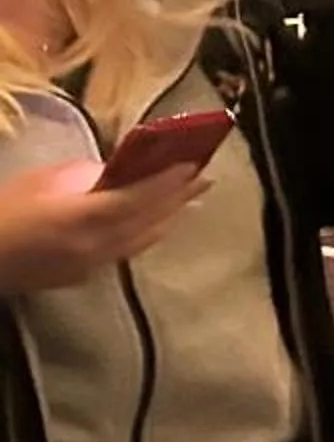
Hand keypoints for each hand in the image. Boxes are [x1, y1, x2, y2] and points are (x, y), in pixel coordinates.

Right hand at [0, 162, 207, 292]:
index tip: (195, 164)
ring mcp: (91, 265)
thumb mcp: (37, 183)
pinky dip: (147, 234)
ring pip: (142, 239)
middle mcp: (95, 246)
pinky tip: (156, 225)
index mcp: (81, 219)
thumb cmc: (1, 214)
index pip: (138, 198)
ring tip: (192, 198)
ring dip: (168, 217)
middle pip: (149, 220)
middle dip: (179, 197)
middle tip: (206, 177)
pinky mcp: (83, 276)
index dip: (168, 182)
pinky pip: (126, 251)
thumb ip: (81, 177)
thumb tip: (113, 171)